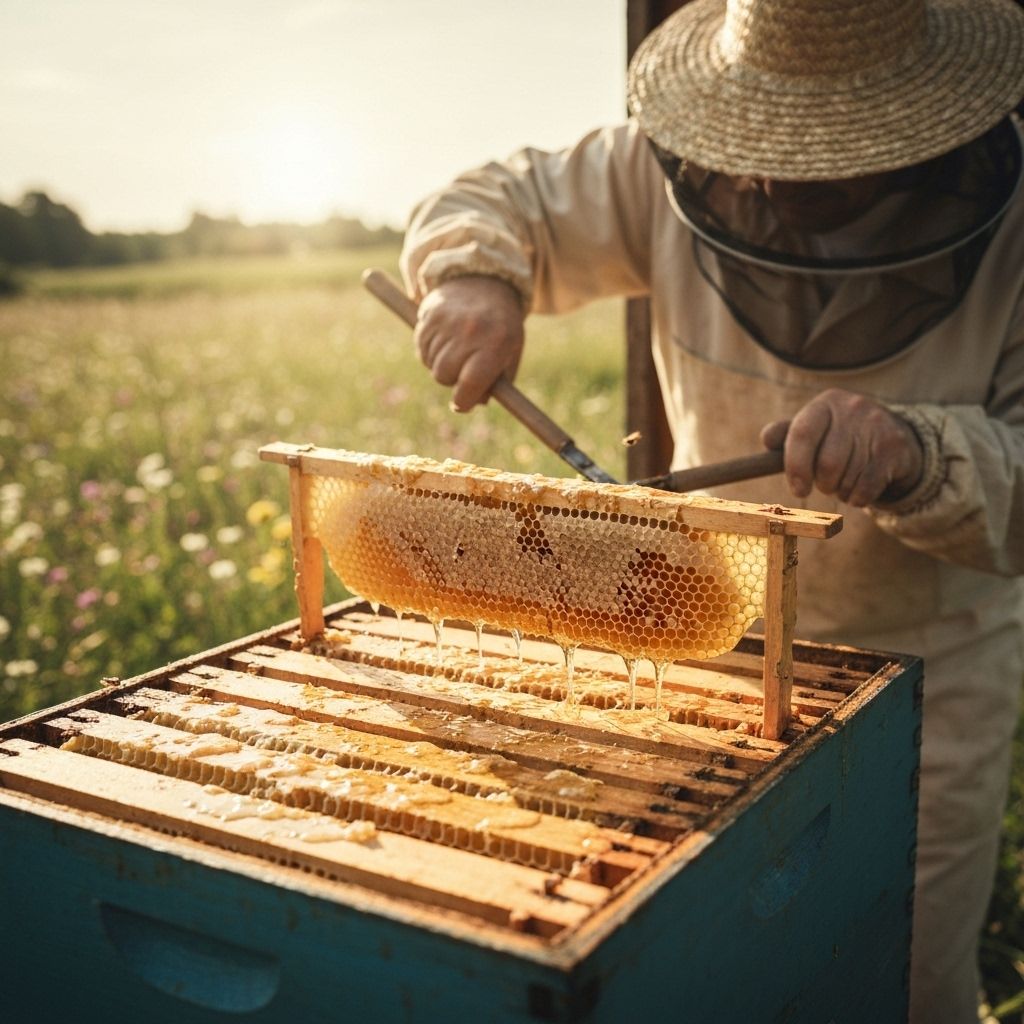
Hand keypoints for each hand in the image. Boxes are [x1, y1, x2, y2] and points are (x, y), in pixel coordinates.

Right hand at [414, 276, 524, 411]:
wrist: (486, 282)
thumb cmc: (501, 328)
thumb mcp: (510, 354)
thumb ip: (496, 384)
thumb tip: (473, 403)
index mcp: (496, 344)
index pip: (470, 384)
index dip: (462, 401)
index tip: (461, 403)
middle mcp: (470, 331)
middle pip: (443, 376)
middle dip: (451, 379)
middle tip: (462, 370)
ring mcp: (448, 320)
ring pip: (430, 363)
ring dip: (440, 363)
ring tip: (456, 349)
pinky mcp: (430, 313)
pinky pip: (421, 348)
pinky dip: (430, 350)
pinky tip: (445, 339)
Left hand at [760, 389, 923, 506]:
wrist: (893, 435)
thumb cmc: (838, 436)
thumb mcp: (813, 428)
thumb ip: (786, 435)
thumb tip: (767, 439)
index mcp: (825, 403)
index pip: (802, 434)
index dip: (796, 466)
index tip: (798, 489)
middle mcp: (853, 408)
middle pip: (827, 464)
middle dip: (823, 483)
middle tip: (826, 483)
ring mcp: (877, 426)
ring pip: (848, 478)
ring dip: (840, 491)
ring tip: (843, 482)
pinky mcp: (895, 447)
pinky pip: (866, 488)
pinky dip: (856, 498)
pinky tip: (858, 489)